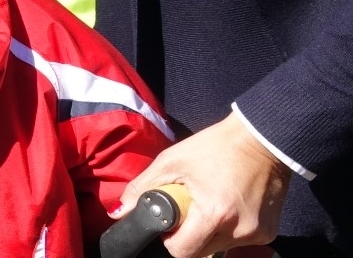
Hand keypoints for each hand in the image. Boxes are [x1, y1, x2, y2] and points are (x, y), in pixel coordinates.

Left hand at [118, 111, 291, 256]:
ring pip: (218, 247)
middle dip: (188, 235)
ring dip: (208, 232)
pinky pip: (237, 240)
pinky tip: (227, 205)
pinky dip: (228, 229)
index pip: (182, 251)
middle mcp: (239, 230)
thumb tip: (117, 212)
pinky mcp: (268, 233)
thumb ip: (142, 188)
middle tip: (188, 208)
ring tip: (209, 202)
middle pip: (200, 251)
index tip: (168, 222)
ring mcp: (257, 234)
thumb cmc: (215, 147)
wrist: (262, 139)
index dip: (168, 238)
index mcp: (215, 214)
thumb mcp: (172, 162)